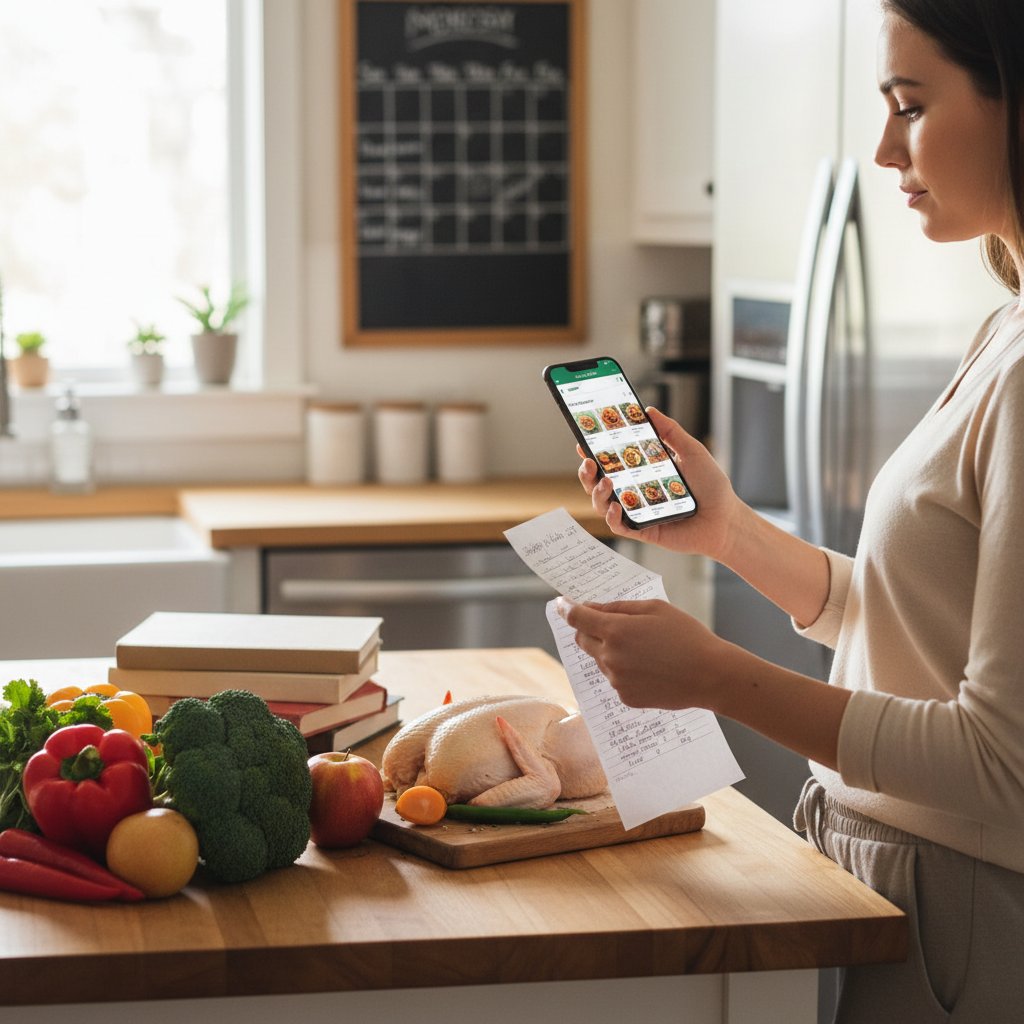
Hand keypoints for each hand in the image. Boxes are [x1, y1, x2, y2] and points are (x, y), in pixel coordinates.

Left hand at [560, 598, 724, 711]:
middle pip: (582, 640)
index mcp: (615, 632)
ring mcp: (616, 681)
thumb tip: (591, 607)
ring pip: (599, 660)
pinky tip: (649, 667)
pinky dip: (623, 669)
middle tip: (608, 623)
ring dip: (609, 650)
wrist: (710, 676)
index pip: (577, 618)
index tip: (562, 604)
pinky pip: (615, 678)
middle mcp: (610, 658)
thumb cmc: (686, 636)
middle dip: (588, 628)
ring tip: (644, 648)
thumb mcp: (654, 608)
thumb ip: (618, 607)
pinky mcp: (626, 698)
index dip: (566, 608)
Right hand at [577, 408, 740, 560]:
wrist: (726, 519)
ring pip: (603, 503)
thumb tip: (649, 411)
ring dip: (597, 492)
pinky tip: (616, 507)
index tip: (583, 441)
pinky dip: (612, 517)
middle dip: (587, 472)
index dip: (594, 452)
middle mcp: (635, 491)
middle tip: (589, 461)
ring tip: (605, 481)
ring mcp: (636, 511)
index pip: (612, 460)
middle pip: (599, 482)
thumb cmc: (711, 487)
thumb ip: (670, 432)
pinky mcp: (642, 530)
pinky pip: (619, 525)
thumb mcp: (692, 451)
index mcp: (642, 471)